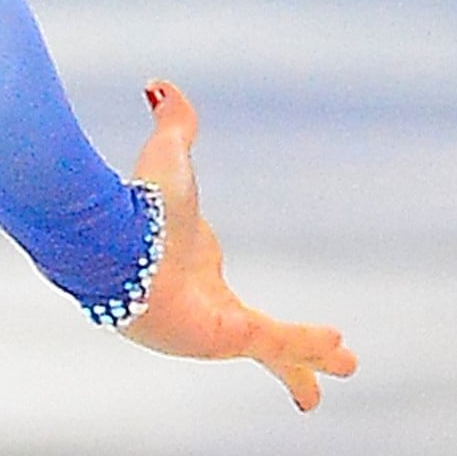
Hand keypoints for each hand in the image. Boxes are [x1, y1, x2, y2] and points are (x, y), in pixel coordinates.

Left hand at [121, 83, 353, 410]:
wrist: (110, 241)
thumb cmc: (134, 206)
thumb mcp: (166, 158)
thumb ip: (174, 126)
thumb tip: (158, 86)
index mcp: (195, 275)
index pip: (233, 305)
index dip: (252, 321)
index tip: (255, 329)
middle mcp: (203, 307)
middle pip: (257, 339)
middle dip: (292, 355)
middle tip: (323, 368)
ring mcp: (209, 328)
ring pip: (271, 348)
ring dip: (307, 360)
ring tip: (346, 369)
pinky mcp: (217, 337)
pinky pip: (271, 343)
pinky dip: (304, 343)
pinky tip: (338, 347)